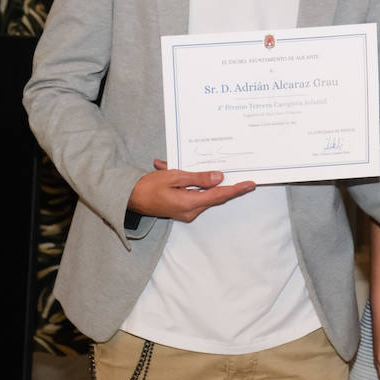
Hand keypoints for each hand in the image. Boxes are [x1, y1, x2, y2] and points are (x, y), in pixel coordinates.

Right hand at [127, 158, 254, 222]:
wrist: (128, 198)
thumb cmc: (148, 187)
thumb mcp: (175, 177)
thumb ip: (198, 178)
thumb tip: (219, 178)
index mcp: (190, 203)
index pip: (220, 196)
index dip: (237, 189)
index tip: (250, 184)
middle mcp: (191, 211)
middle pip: (214, 196)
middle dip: (222, 183)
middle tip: (237, 172)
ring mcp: (186, 212)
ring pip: (203, 194)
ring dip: (198, 180)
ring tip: (182, 166)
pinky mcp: (181, 209)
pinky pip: (192, 195)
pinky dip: (188, 184)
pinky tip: (172, 170)